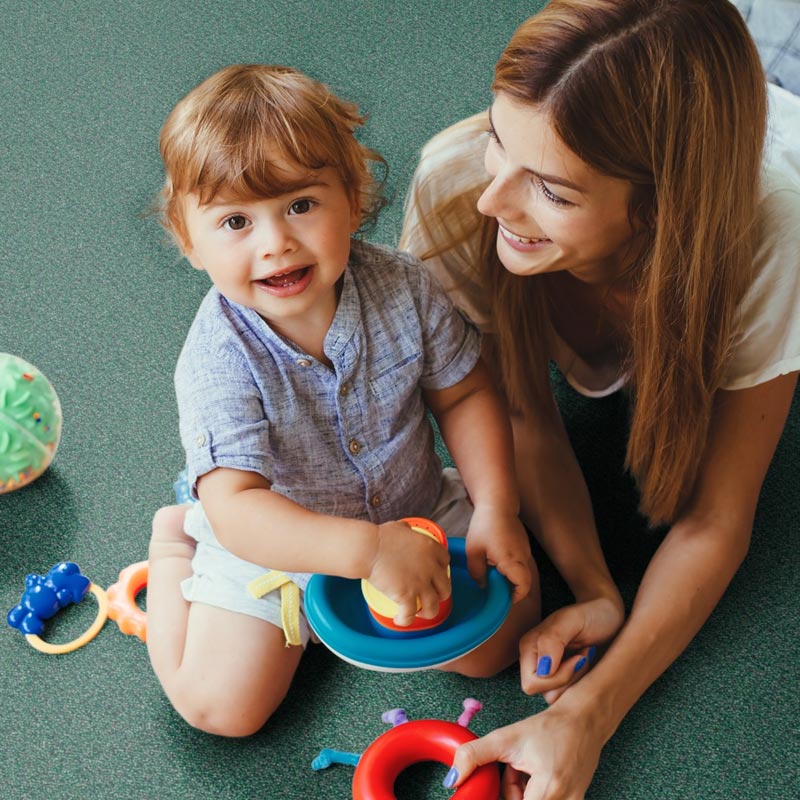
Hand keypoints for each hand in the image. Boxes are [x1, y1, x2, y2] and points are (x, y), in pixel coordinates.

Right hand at [365, 520, 450, 625]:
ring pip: (433, 606)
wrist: (368, 548)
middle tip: (429, 596)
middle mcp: (430, 567)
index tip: (434, 575)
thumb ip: (408, 530)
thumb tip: (406, 529)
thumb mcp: (400, 527)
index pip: (446, 562)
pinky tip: (400, 620)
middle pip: (445, 587)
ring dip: (427, 612)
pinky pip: (410, 615)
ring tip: (418, 612)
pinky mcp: (407, 596)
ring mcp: (420, 583)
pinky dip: (406, 620)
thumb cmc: (380, 537)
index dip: (441, 570)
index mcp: (431, 548)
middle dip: (440, 594)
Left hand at [447, 698, 606, 799]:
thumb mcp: (506, 737)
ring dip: (520, 793)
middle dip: (509, 792)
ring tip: (523, 769)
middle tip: (511, 771)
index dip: (502, 794)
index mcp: (549, 790)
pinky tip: (533, 775)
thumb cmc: (549, 728)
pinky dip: (532, 793)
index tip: (498, 783)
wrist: (583, 720)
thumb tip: (451, 780)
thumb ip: (474, 756)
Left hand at [465, 505, 533, 602]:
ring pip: (522, 571)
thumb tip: (483, 586)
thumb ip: (477, 572)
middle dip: (511, 589)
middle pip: (524, 581)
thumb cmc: (484, 525)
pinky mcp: (523, 544)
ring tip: (493, 574)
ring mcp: (525, 550)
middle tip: (495, 590)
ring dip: (510, 577)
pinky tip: (495, 561)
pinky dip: (511, 566)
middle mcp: (523, 557)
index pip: (523, 587)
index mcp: (512, 561)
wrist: (497, 503)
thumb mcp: (474, 551)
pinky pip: (520, 561)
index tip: (502, 600)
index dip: (515, 597)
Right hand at [519, 595, 623, 703]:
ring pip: (558, 698)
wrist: (609, 614)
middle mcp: (536, 662)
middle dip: (570, 678)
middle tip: (584, 655)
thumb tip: (542, 669)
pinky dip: (583, 682)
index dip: (557, 677)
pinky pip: (570, 697)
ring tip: (587, 656)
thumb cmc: (591, 613)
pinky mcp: (566, 679)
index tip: (579, 656)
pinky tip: (588, 662)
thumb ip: (552, 640)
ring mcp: (550, 672)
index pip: (531, 683)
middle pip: (545, 693)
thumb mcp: (572, 620)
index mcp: (529, 647)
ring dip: (578, 679)